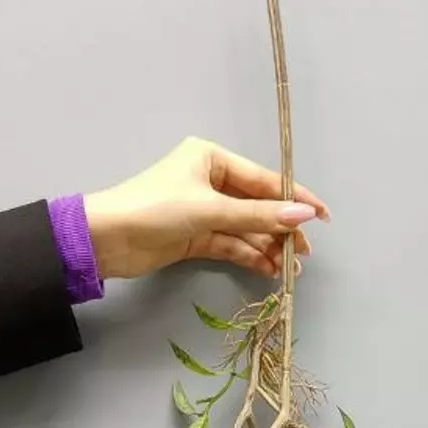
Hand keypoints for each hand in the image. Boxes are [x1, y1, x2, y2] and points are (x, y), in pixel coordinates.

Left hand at [84, 136, 329, 281]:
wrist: (107, 239)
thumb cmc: (153, 209)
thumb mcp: (210, 210)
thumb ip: (259, 216)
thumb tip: (303, 215)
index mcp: (212, 158)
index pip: (263, 179)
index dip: (294, 198)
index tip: (321, 216)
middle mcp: (209, 180)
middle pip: (257, 205)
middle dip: (280, 229)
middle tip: (303, 253)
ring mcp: (202, 209)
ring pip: (245, 228)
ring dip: (267, 247)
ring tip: (288, 269)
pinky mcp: (195, 236)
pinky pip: (231, 244)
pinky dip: (249, 255)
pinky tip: (267, 269)